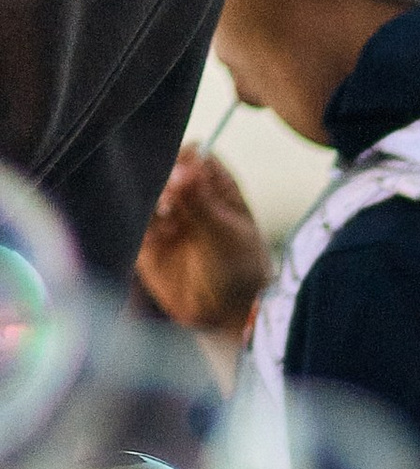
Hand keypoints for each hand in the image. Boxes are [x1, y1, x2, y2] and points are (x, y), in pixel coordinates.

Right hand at [135, 149, 267, 339]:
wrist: (227, 313)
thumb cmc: (239, 269)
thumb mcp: (225, 233)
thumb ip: (200, 201)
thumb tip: (181, 170)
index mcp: (213, 183)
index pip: (191, 154)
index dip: (184, 161)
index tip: (183, 177)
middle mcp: (185, 194)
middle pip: (161, 169)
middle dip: (161, 181)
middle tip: (171, 201)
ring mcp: (163, 214)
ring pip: (141, 192)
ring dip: (150, 203)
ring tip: (169, 225)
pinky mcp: (144, 238)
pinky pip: (130, 221)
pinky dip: (137, 224)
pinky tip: (156, 239)